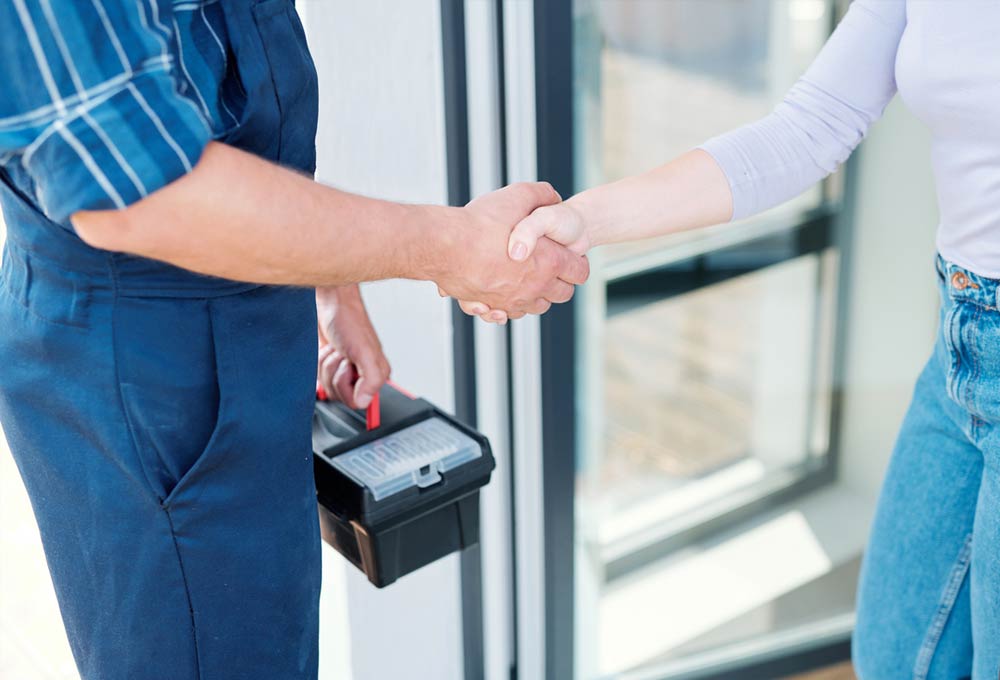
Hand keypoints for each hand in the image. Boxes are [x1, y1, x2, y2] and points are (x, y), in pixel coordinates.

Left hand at [316, 285, 389, 408]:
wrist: (330, 304)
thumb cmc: (350, 321)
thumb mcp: (366, 352)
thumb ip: (371, 380)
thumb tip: (364, 402)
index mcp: (376, 376)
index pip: (357, 402)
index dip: (348, 386)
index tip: (350, 368)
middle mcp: (360, 376)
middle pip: (338, 396)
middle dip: (335, 373)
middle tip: (343, 355)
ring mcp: (341, 372)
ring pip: (326, 386)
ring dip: (326, 365)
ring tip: (335, 349)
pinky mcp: (327, 367)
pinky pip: (317, 378)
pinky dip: (318, 363)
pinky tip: (326, 350)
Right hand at [433, 182, 589, 318]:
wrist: (444, 246)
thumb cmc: (479, 224)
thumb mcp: (517, 196)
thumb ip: (541, 194)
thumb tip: (552, 196)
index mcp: (549, 261)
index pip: (579, 272)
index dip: (577, 262)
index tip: (569, 256)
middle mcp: (535, 287)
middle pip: (562, 294)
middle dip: (560, 282)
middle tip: (550, 267)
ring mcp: (513, 300)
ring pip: (537, 307)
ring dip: (537, 295)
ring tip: (526, 278)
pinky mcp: (491, 307)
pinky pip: (509, 314)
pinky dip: (511, 305)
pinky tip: (503, 292)